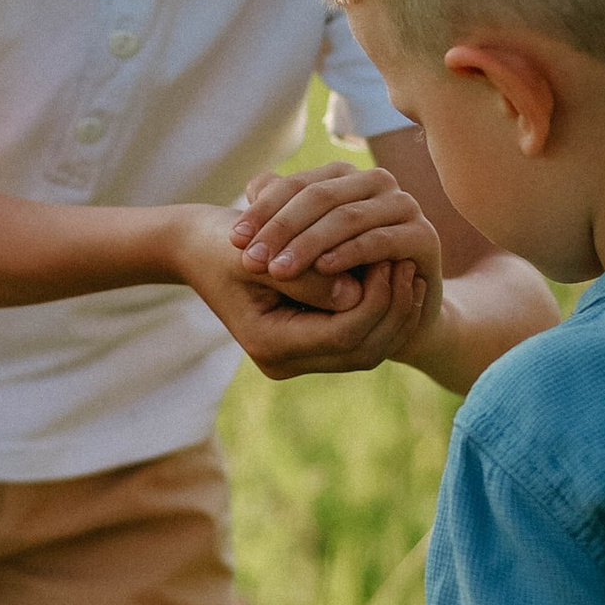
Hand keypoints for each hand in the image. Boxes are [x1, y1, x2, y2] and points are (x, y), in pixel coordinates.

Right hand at [169, 207, 431, 381]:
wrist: (196, 248)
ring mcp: (297, 359)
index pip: (345, 333)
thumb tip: (356, 290)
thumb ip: (306, 275)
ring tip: (406, 267)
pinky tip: (392, 276)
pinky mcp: (306, 344)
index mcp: (270, 344)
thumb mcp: (259, 252)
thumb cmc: (221, 242)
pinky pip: (358, 339)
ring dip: (393, 312)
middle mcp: (285, 362)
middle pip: (364, 349)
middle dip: (394, 308)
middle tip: (408, 262)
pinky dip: (380, 312)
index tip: (390, 255)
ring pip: (368, 350)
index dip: (377, 298)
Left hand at [231, 160, 445, 307]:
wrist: (396, 316)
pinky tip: (323, 269)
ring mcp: (403, 206)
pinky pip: (380, 240)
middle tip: (251, 259)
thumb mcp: (303, 249)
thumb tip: (255, 187)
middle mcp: (377, 183)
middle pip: (320, 196)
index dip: (262, 211)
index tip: (233, 241)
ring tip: (278, 269)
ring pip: (347, 217)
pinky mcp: (423, 236)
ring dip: (309, 243)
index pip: (296, 184)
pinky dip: (349, 253)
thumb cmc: (341, 278)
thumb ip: (281, 216)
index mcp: (344, 176)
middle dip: (281, 229)